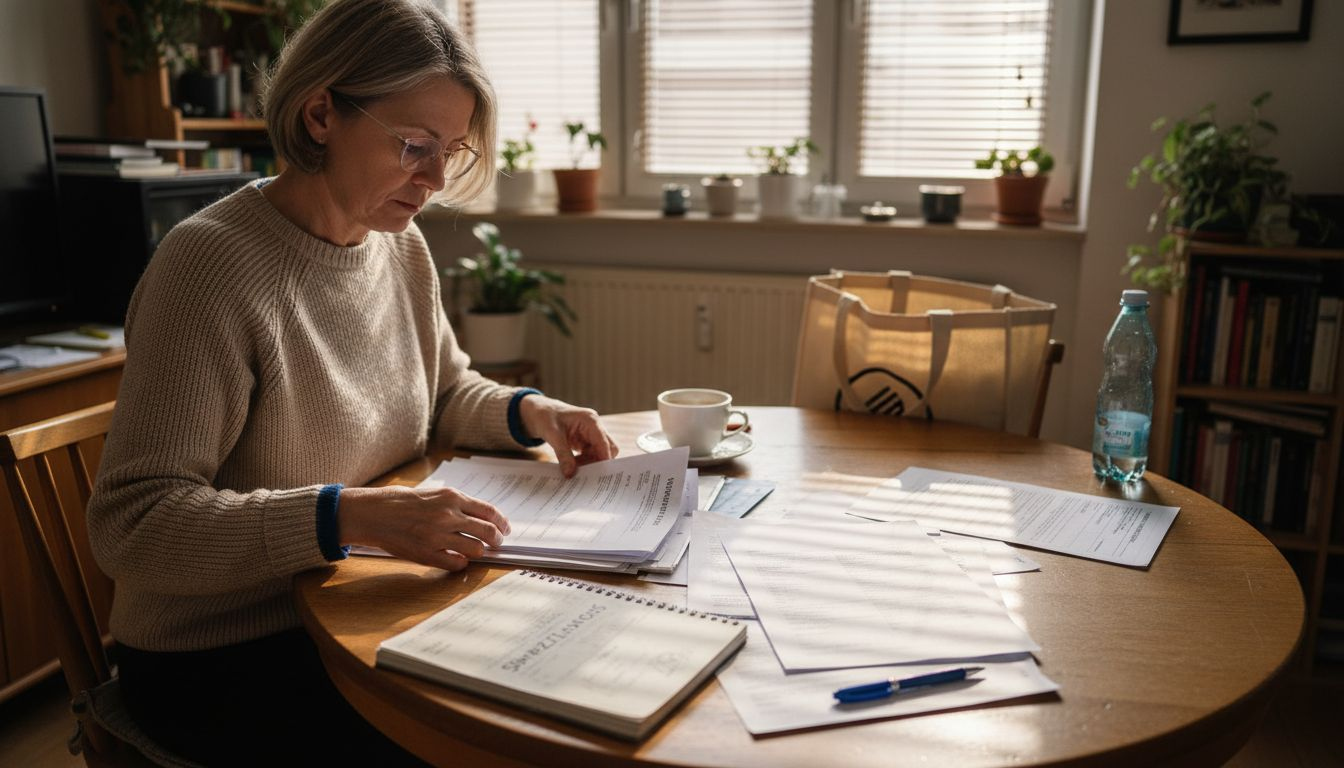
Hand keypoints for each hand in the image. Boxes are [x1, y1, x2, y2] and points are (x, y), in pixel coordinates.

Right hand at [338, 485, 510, 571]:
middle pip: (487, 532)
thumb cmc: (401, 502)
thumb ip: (457, 504)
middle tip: (497, 543)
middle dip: (496, 540)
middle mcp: (448, 516)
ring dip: (480, 552)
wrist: (374, 513)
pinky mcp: (427, 554)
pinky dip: (461, 563)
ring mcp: (438, 536)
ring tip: (478, 552)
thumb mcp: (434, 494)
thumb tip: (480, 518)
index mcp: (452, 497)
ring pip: (475, 550)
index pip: (489, 511)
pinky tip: (458, 559)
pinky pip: (456, 564)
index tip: (506, 529)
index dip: (502, 522)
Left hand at [518, 394, 618, 477]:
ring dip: (589, 463)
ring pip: (600, 453)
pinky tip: (572, 466)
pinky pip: (591, 454)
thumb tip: (570, 474)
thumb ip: (563, 455)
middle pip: (607, 449)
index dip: (604, 460)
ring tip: (573, 469)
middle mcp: (595, 426)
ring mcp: (591, 433)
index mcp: (591, 420)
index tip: (598, 475)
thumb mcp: (552, 435)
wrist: (538, 411)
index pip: (605, 444)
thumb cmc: (545, 417)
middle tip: (583, 473)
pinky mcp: (585, 440)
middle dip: (597, 463)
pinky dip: (584, 462)